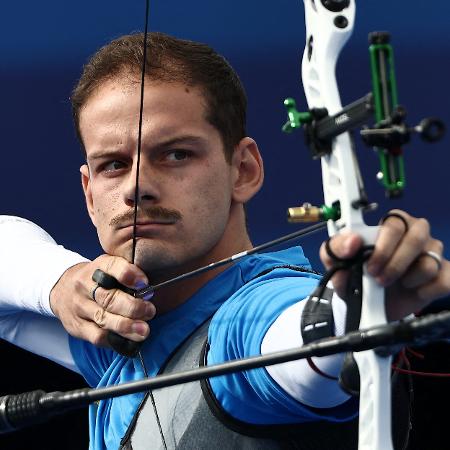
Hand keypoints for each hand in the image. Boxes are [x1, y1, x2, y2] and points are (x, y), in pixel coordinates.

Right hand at [50, 255, 154, 346]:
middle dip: (132, 306)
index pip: (112, 266)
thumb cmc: (96, 279)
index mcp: (97, 267)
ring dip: (126, 326)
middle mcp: (84, 285)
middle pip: (108, 297)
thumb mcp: (108, 267)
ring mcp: (79, 307)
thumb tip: (149, 288)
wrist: (62, 290)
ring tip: (143, 330)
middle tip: (150, 311)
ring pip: (103, 318)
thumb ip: (127, 273)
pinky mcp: (77, 326)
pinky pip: (97, 336)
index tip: (144, 283)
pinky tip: (129, 340)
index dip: (129, 275)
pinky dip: (115, 340)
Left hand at [320, 209, 448, 319]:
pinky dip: (426, 291)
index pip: (394, 223)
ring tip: (393, 284)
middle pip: (417, 237)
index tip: (369, 266)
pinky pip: (444, 280)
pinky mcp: (444, 274)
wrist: (367, 305)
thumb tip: (352, 241)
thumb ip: (337, 248)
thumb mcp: (336, 262)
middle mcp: (415, 234)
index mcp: (391, 225)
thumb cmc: (355, 275)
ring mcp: (432, 253)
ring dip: (408, 279)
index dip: (384, 246)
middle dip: (396, 263)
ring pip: (430, 262)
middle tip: (379, 279)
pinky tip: (413, 292)